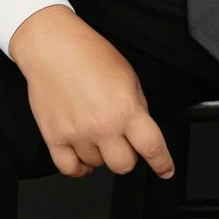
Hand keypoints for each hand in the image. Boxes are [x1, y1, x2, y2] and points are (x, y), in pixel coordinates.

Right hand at [9, 5, 173, 179]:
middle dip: (129, 157)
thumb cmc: (90, 55)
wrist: (53, 49)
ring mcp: (77, 135)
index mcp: (126, 109)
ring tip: (98, 136)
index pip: (151, 147)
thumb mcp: (129, 77)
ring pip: (97, 166)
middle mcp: (102, 126)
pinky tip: (84, 158)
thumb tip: (141, 129)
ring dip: (102, 156)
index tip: (166, 170)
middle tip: (125, 144)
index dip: (162, 163)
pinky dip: (79, 168)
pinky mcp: (54, 137)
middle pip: (124, 165)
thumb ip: (137, 106)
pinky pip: (69, 168)